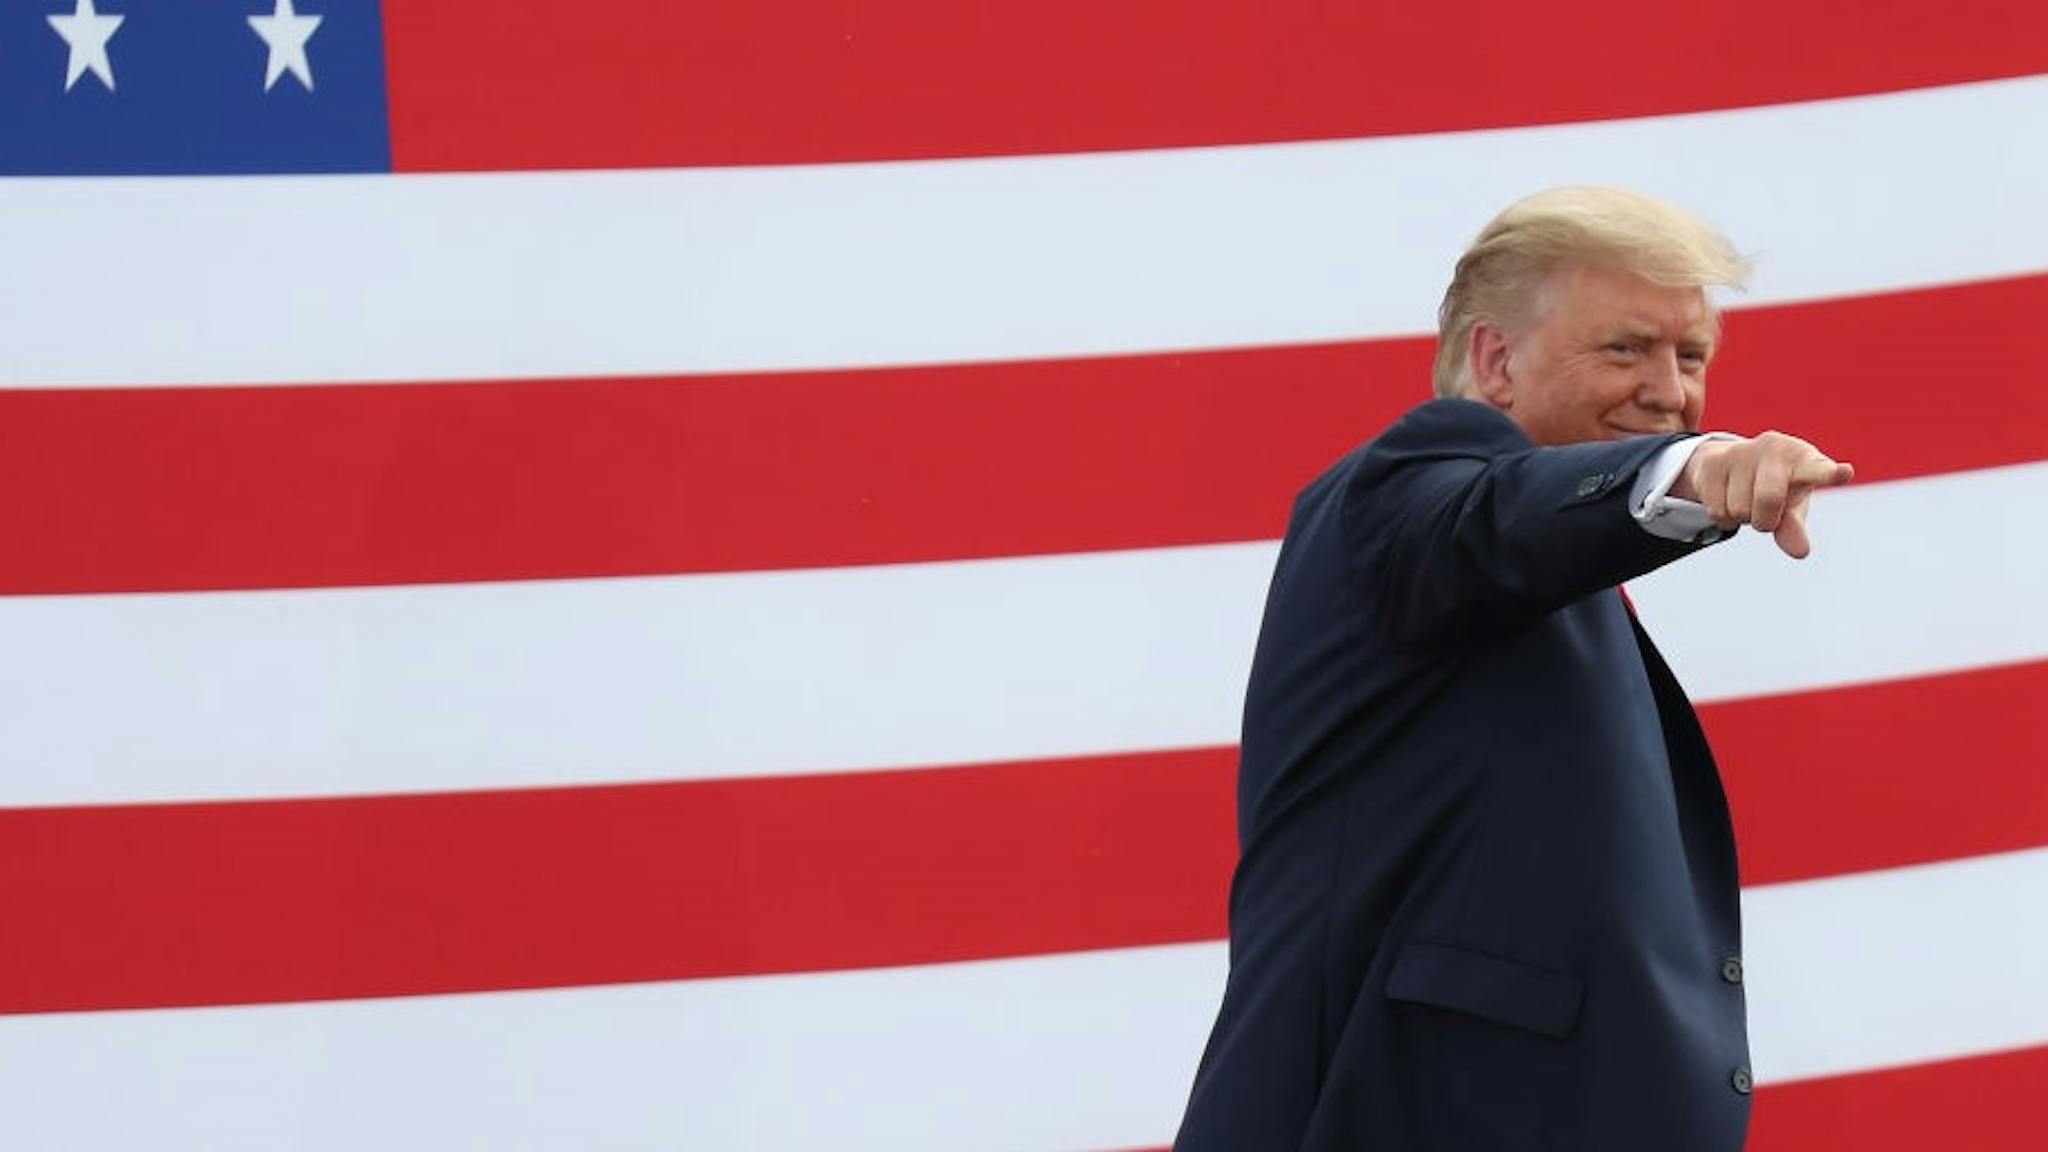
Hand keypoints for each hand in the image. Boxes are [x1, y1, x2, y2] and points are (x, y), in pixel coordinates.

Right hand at [1671, 432, 1854, 558]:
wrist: (1729, 461)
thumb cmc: (1775, 485)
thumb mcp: (1790, 506)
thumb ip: (1795, 527)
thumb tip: (1800, 552)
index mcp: (1803, 459)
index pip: (1819, 469)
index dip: (1831, 474)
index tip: (1844, 473)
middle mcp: (1774, 448)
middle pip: (1768, 500)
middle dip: (1765, 520)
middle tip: (1766, 515)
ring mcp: (1742, 452)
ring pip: (1739, 510)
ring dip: (1742, 517)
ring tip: (1745, 500)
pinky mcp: (1713, 462)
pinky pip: (1718, 510)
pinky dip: (1723, 516)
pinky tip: (1726, 498)